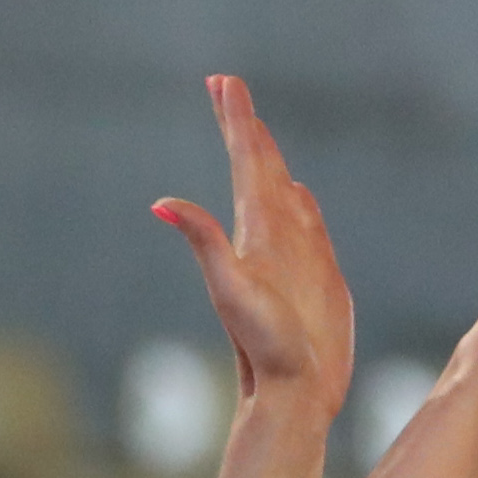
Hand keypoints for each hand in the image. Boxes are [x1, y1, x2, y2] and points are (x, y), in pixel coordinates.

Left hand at [153, 77, 352, 421]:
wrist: (294, 395)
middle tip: (226, 86)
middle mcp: (272, 238)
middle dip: (244, 127)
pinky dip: (299, 200)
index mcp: (254, 232)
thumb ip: (204, 241)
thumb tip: (160, 204)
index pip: (243, 163)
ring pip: (282, 192)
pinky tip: (297, 192)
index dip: (235, 121)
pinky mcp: (318, 278)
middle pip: (257, 169)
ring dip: (268, 160)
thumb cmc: (265, 348)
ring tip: (255, 131)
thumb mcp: (231, 289)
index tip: (220, 81)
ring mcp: (295, 257)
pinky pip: (308, 226)